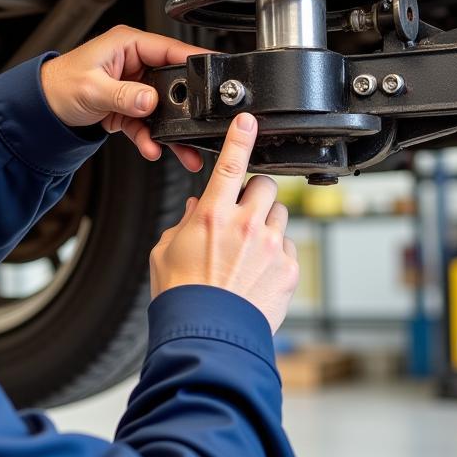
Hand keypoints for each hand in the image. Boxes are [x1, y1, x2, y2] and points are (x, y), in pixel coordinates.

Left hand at [39, 25, 209, 171]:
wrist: (41, 108)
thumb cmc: (59, 84)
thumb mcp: (92, 88)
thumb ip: (123, 95)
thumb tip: (150, 100)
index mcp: (128, 44)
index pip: (169, 49)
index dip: (194, 61)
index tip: (214, 75)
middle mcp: (134, 62)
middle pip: (173, 82)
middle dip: (187, 107)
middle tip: (201, 126)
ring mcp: (133, 85)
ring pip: (164, 108)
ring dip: (173, 131)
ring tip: (185, 151)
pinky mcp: (129, 106)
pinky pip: (147, 123)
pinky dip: (151, 138)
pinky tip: (152, 149)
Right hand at [149, 112, 299, 332]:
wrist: (208, 336)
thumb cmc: (182, 294)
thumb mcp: (167, 250)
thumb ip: (184, 222)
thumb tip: (198, 207)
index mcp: (212, 215)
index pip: (230, 164)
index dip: (240, 137)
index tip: (248, 120)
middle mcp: (245, 225)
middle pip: (265, 185)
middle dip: (255, 192)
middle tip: (243, 209)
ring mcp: (271, 247)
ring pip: (280, 213)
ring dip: (267, 220)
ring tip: (250, 246)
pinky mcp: (289, 269)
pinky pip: (288, 245)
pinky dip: (276, 251)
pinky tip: (258, 270)